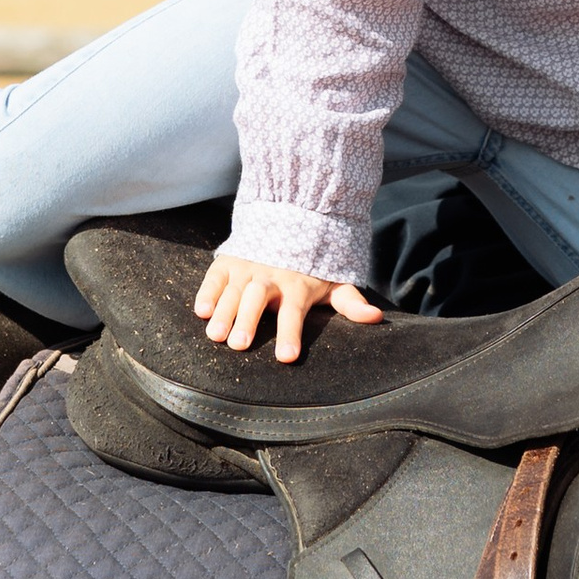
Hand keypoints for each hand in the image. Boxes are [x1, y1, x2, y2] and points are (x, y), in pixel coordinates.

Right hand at [193, 255, 382, 361]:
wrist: (292, 220)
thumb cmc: (313, 265)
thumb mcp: (335, 282)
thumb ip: (351, 302)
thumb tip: (376, 318)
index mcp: (297, 286)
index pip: (294, 313)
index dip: (290, 334)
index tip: (287, 358)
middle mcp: (270, 276)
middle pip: (258, 299)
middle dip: (248, 321)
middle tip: (240, 346)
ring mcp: (247, 268)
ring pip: (234, 290)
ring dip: (224, 312)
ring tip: (216, 336)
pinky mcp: (228, 263)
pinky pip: (215, 277)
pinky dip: (208, 292)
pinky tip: (201, 311)